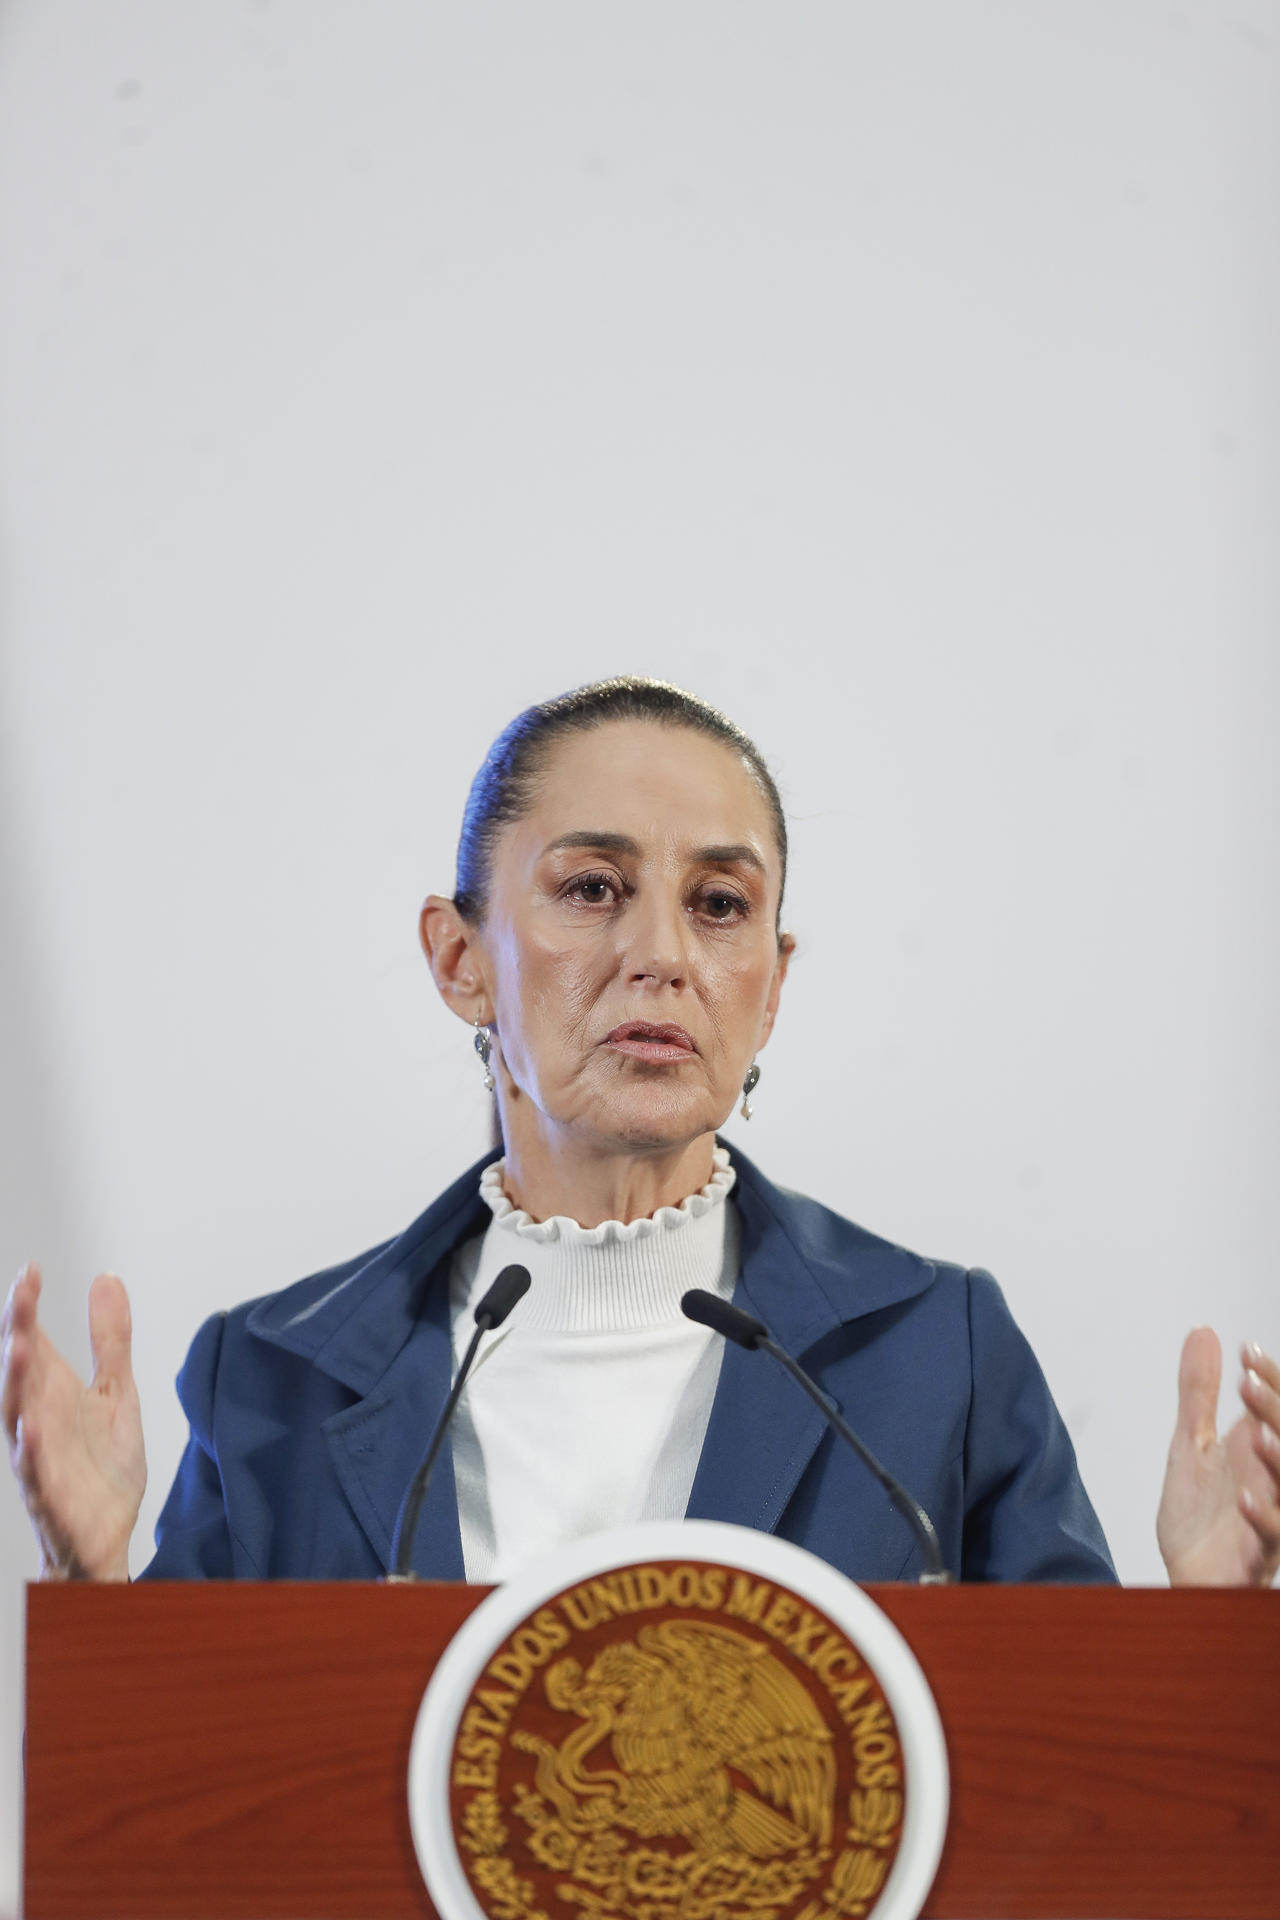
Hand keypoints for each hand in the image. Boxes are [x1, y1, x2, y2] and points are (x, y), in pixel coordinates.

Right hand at [1, 1265, 145, 1580]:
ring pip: (19, 1420)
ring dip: (16, 1385)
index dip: (26, 1308)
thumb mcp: (116, 1391)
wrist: (109, 1537)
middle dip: (17, 1336)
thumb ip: (110, 1339)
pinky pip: (35, 1475)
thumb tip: (105, 1278)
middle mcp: (38, 1422)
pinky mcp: (52, 1498)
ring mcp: (41, 1460)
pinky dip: (31, 1453)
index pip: (34, 1344)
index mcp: (52, 1394)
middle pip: (20, 1375)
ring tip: (18, 1348)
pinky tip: (30, 1430)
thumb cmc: (101, 1466)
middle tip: (19, 1297)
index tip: (30, 1270)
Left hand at [1157, 1327, 1279, 1586]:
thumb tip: (1203, 1331)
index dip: (1269, 1380)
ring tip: (1259, 1434)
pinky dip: (1264, 1518)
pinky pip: (1272, 1538)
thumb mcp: (1191, 1443)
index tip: (1246, 1351)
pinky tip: (1247, 1498)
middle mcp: (1272, 1481)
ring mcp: (1269, 1517)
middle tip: (1248, 1382)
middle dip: (1274, 1411)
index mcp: (1258, 1450)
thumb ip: (1198, 1391)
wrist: (1188, 1573)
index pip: (1275, 1409)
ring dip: (1279, 1462)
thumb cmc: (1199, 1513)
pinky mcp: (1258, 1554)